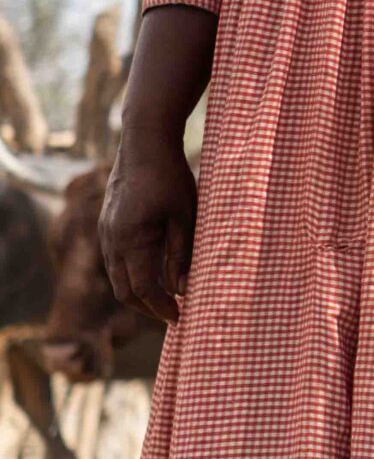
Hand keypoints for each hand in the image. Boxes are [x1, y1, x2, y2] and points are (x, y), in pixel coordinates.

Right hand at [99, 137, 197, 327]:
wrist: (144, 141)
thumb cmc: (171, 176)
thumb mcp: (185, 216)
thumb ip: (182, 254)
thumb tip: (181, 290)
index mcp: (131, 239)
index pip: (143, 289)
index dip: (162, 307)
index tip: (180, 318)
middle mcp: (111, 239)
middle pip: (124, 290)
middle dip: (148, 307)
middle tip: (173, 314)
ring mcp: (105, 230)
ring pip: (116, 276)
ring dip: (138, 291)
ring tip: (165, 298)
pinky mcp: (106, 223)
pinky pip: (114, 259)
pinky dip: (130, 273)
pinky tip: (152, 271)